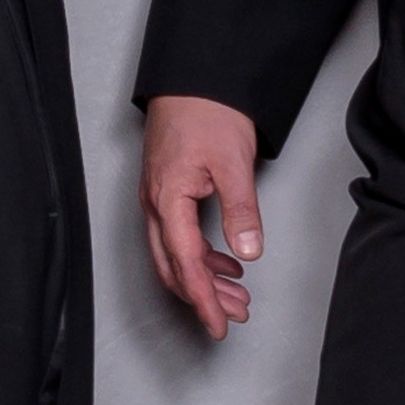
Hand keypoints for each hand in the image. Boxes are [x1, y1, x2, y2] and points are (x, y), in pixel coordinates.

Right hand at [141, 93, 264, 342]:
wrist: (192, 79)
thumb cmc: (207, 112)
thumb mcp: (234, 162)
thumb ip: (241, 210)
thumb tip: (249, 250)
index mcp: (167, 200)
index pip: (186, 264)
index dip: (203, 300)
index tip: (219, 325)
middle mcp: (155, 205)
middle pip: (173, 268)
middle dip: (204, 297)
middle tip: (235, 315)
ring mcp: (156, 200)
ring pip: (173, 256)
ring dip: (204, 279)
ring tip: (236, 294)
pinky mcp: (165, 193)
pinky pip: (176, 238)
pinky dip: (200, 257)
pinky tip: (225, 261)